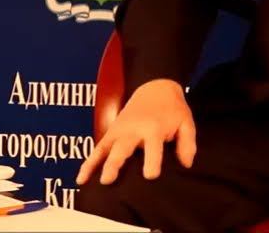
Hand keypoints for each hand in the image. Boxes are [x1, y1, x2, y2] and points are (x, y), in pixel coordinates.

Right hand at [75, 78, 196, 185]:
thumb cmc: (172, 109)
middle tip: (108, 180)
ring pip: (105, 148)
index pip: (153, 146)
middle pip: (123, 147)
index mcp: (154, 128)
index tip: (150, 175)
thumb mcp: (186, 122)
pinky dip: (89, 162)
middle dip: (115, 163)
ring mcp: (120, 130)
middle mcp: (134, 129)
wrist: (155, 87)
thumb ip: (187, 143)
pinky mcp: (112, 132)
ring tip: (88, 180)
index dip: (152, 160)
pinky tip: (81, 178)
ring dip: (96, 163)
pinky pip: (98, 148)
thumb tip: (186, 164)